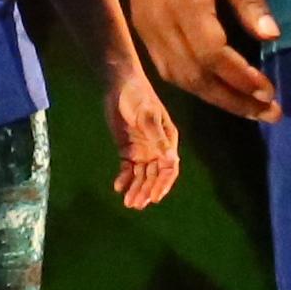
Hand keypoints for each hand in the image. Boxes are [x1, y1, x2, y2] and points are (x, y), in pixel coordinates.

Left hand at [102, 67, 181, 213]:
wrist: (120, 85)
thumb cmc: (138, 97)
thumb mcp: (148, 117)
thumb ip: (157, 139)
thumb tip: (171, 160)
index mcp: (167, 141)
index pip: (169, 168)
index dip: (163, 184)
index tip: (154, 197)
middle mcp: (157, 149)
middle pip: (154, 176)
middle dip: (146, 190)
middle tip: (135, 204)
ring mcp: (142, 150)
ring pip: (141, 175)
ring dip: (136, 189)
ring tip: (128, 203)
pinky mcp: (127, 149)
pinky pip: (128, 169)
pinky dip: (124, 179)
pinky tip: (118, 186)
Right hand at [114, 0, 282, 123]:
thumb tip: (271, 36)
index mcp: (184, 3)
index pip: (213, 56)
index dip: (241, 78)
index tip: (269, 91)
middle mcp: (160, 24)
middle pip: (196, 77)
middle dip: (234, 100)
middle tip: (270, 113)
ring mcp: (146, 29)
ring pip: (180, 78)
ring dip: (215, 97)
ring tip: (249, 107)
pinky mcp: (142, 29)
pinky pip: (168, 68)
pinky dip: (195, 84)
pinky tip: (218, 89)